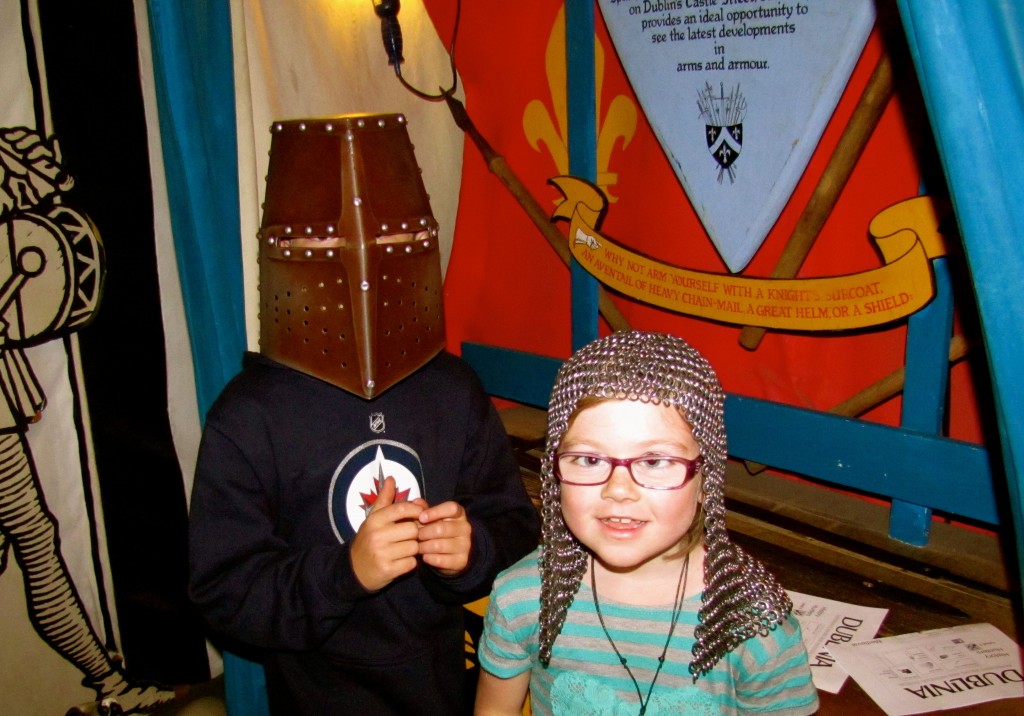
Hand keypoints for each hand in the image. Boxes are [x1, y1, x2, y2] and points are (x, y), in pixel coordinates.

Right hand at [349, 476, 424, 590]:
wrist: (354, 569)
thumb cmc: (369, 539)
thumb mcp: (374, 518)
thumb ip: (385, 499)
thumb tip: (391, 478)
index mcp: (375, 520)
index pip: (402, 508)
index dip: (417, 511)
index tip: (420, 515)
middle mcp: (377, 535)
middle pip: (413, 529)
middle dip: (415, 533)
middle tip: (410, 536)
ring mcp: (382, 553)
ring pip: (414, 547)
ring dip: (414, 549)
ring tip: (405, 549)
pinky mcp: (387, 570)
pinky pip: (411, 563)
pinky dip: (410, 563)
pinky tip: (402, 561)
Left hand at [417, 500, 471, 575]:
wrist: (452, 554)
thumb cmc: (439, 531)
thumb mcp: (433, 518)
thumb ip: (424, 509)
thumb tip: (415, 502)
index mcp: (459, 514)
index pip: (451, 508)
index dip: (435, 512)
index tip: (421, 517)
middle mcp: (465, 528)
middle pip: (441, 529)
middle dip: (423, 533)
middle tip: (414, 536)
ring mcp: (465, 545)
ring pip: (439, 545)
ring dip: (424, 547)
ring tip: (417, 547)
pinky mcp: (462, 561)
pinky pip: (441, 560)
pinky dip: (429, 558)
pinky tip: (425, 556)